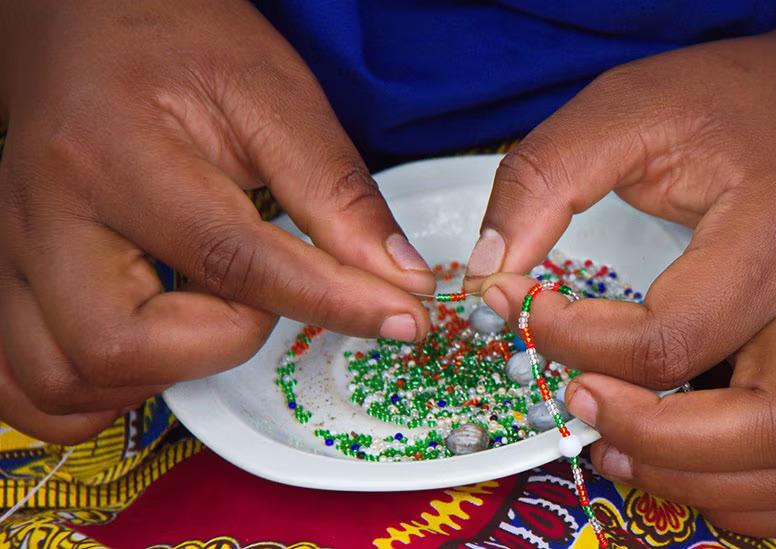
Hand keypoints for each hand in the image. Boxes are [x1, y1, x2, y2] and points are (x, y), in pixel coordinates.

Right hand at [0, 0, 433, 443]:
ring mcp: (13, 252)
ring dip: (159, 379)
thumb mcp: (273, 93)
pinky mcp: (7, 277)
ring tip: (208, 319)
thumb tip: (401, 281)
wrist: (85, 13)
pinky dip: (93, 394)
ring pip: (64, 383)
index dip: (333, 302)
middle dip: (221, 345)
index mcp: (115, 152)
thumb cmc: (180, 41)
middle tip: (262, 298)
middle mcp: (46, 213)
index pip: (232, 260)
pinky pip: (28, 386)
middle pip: (119, 345)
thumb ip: (336, 191)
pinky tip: (155, 349)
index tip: (405, 319)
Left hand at [469, 30, 775, 536]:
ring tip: (619, 448)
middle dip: (654, 439)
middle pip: (770, 427)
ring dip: (702, 484)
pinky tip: (684, 467)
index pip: (677, 333)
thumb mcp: (633, 104)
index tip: (530, 310)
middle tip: (578, 402)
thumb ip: (547, 175)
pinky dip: (752, 504)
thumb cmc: (740, 108)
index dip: (579, 342)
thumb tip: (490, 273)